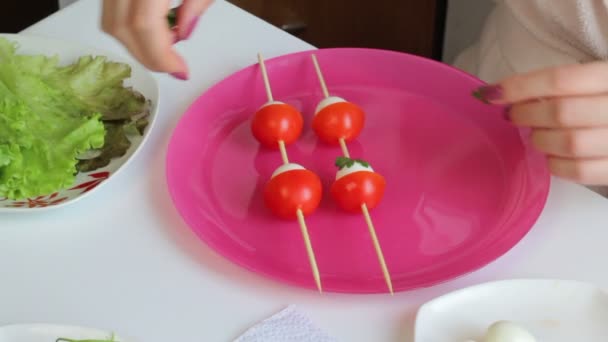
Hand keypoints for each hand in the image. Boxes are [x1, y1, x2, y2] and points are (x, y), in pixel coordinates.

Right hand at [101, 0, 213, 79]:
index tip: (180, 70)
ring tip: (167, 41)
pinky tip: (155, 27)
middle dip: (148, 55)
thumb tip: (182, 35)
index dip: (160, 55)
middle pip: (120, 28)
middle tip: (174, 64)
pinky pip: (112, 11)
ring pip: (111, 22)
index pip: (143, 24)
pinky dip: (131, 27)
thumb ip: (195, 5)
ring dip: (138, 43)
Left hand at [474, 62, 607, 185]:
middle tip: (513, 116)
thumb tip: (512, 95)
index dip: (521, 87)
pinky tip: (552, 157)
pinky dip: (558, 166)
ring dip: (541, 141)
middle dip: (527, 115)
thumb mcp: (599, 79)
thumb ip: (566, 85)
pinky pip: (582, 172)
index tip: (493, 94)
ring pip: (570, 144)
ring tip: (537, 136)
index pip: (561, 79)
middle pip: (561, 112)